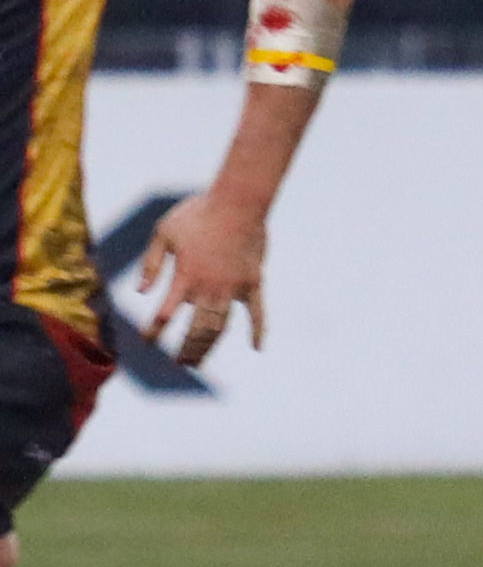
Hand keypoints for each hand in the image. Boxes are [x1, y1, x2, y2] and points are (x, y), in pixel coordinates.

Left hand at [134, 192, 267, 365]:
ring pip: (220, 327)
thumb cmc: (197, 214)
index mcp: (184, 278)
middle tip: (180, 362)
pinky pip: (257, 313)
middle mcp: (208, 289)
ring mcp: (233, 289)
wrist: (238, 203)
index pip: (164, 314)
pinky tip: (257, 347)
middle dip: (185, 349)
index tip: (147, 341)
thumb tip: (140, 292)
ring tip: (200, 361)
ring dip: (209, 346)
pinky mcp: (253, 283)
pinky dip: (258, 331)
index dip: (154, 331)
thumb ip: (151, 264)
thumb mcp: (163, 233)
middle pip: (195, 330)